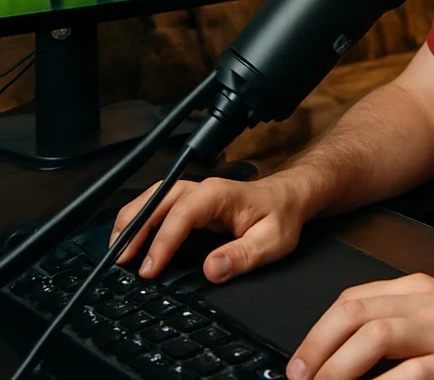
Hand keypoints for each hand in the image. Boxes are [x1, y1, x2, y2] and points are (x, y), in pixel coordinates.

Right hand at [109, 175, 307, 283]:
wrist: (291, 197)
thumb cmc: (282, 215)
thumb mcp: (272, 240)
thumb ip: (242, 255)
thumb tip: (211, 270)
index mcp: (218, 194)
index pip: (180, 215)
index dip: (161, 242)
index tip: (148, 270)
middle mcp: (202, 189)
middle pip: (157, 200)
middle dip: (132, 227)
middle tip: (118, 260)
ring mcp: (195, 195)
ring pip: (153, 200)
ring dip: (131, 222)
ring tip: (116, 252)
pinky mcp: (192, 205)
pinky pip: (159, 209)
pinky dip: (140, 223)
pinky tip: (132, 244)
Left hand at [287, 273, 433, 379]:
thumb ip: (397, 322)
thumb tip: (343, 353)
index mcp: (418, 287)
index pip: (352, 299)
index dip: (316, 333)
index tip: (299, 364)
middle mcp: (428, 301)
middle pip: (355, 312)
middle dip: (317, 349)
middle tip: (300, 379)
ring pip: (374, 336)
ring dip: (338, 369)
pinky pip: (410, 374)